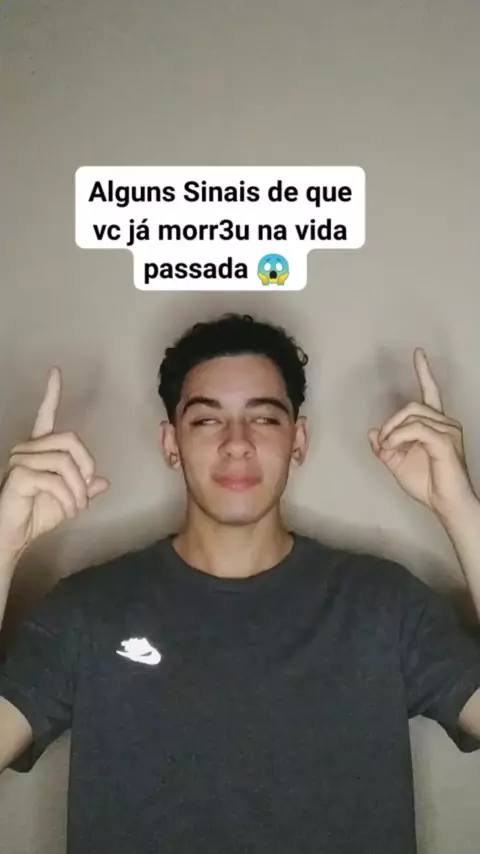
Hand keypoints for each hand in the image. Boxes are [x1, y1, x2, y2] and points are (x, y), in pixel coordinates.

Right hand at [0, 367, 109, 555]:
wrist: (14, 536)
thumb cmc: (36, 515)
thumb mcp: (69, 501)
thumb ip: (84, 488)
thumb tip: (104, 481)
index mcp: (40, 448)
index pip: (46, 415)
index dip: (52, 393)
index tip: (55, 371)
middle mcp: (28, 448)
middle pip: (71, 440)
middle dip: (86, 466)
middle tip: (85, 493)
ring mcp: (21, 459)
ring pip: (66, 463)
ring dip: (79, 490)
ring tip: (77, 508)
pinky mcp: (19, 474)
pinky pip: (56, 480)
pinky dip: (69, 498)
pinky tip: (69, 510)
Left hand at [368, 348, 476, 521]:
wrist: (446, 504)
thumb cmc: (427, 484)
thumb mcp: (397, 463)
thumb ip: (385, 447)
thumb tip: (371, 432)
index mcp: (435, 424)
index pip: (431, 391)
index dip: (424, 371)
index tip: (418, 353)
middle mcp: (445, 422)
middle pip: (410, 406)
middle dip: (389, 422)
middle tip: (381, 442)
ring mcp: (447, 430)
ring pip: (411, 415)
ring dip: (391, 431)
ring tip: (387, 447)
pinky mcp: (444, 441)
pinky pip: (414, 428)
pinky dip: (397, 436)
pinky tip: (391, 447)